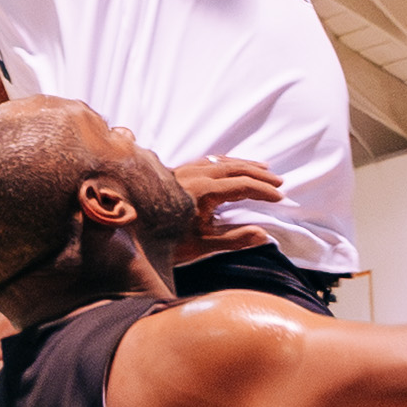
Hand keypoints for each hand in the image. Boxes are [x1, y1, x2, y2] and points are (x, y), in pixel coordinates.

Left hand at [164, 154, 286, 244]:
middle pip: (233, 168)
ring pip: (219, 161)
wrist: (126, 230)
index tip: (280, 197)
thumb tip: (262, 234)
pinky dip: (224, 162)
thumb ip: (233, 239)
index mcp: (203, 191)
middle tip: (278, 182)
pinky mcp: (174, 173)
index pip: (241, 185)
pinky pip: (206, 161)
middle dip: (258, 174)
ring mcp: (182, 172)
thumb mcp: (200, 246)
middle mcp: (194, 175)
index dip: (263, 191)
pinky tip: (227, 165)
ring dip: (243, 165)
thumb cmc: (162, 242)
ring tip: (262, 169)